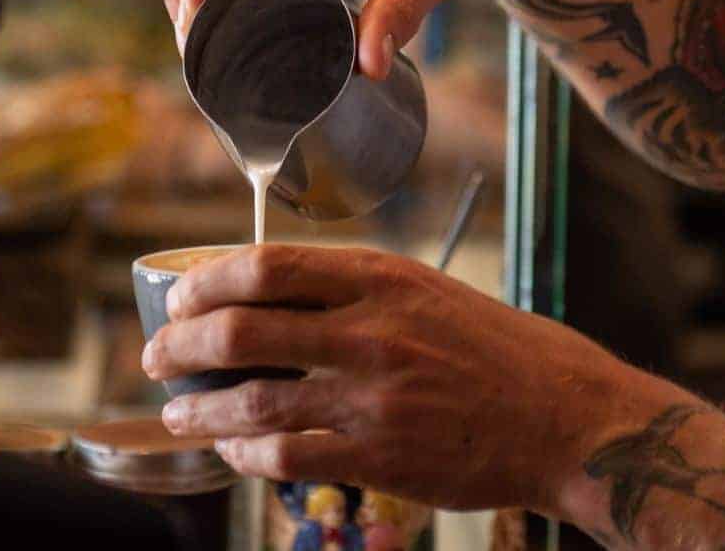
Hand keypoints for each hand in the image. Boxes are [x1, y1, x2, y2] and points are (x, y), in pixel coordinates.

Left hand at [140, 244, 666, 512]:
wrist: (568, 416)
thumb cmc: (501, 351)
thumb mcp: (431, 294)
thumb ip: (358, 293)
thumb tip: (272, 298)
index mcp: (385, 279)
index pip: (269, 267)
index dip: (207, 281)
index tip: (179, 296)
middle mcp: (373, 331)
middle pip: (242, 330)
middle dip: (181, 344)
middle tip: (156, 356)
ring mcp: (375, 398)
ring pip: (254, 402)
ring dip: (202, 409)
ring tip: (179, 412)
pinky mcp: (382, 457)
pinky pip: (289, 457)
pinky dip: (249, 456)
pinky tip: (238, 453)